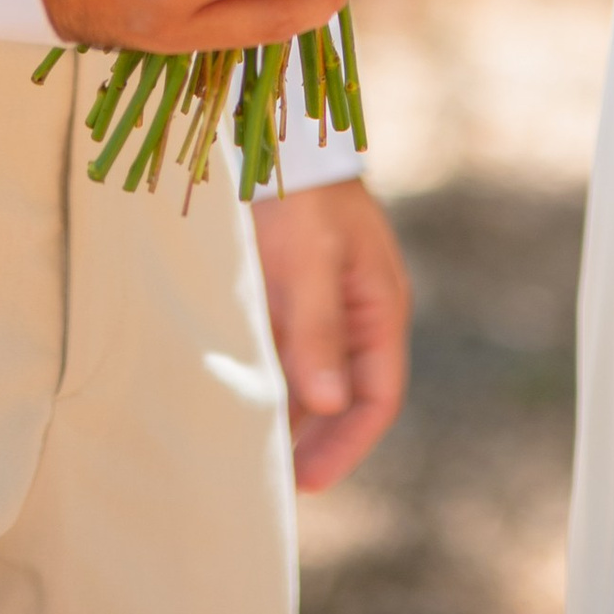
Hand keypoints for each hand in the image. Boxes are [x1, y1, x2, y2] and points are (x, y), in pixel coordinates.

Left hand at [253, 180, 409, 490]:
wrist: (270, 132)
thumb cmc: (299, 193)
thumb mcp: (309, 262)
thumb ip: (317, 331)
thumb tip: (329, 403)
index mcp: (378, 307)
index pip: (377, 397)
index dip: (347, 445)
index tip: (308, 482)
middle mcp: (355, 313)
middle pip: (342, 397)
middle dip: (314, 441)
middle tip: (272, 482)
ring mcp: (319, 303)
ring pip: (309, 378)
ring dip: (286, 415)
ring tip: (248, 454)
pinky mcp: (285, 292)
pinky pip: (280, 352)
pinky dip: (264, 381)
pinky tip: (234, 403)